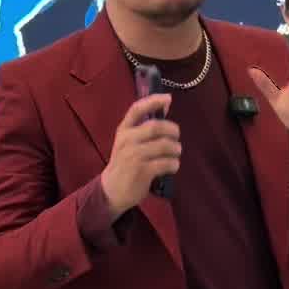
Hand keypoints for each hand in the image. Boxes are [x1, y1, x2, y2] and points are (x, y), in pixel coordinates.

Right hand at [100, 95, 181, 220]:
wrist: (111, 190)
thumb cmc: (124, 163)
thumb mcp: (127, 143)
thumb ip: (143, 127)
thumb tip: (165, 105)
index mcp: (123, 130)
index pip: (137, 109)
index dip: (153, 101)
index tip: (168, 98)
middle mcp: (127, 140)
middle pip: (156, 127)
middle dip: (172, 130)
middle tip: (176, 137)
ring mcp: (134, 156)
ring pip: (164, 145)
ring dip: (176, 149)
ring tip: (175, 153)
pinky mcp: (142, 171)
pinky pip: (166, 163)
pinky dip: (174, 164)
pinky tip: (172, 166)